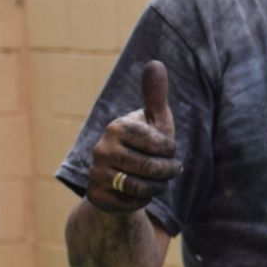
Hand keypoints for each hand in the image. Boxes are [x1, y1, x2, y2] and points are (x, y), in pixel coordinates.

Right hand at [85, 61, 181, 213]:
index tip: (167, 150)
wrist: (121, 180)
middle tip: (169, 170)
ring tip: (155, 180)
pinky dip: (142, 200)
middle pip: (152, 168)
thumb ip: (155, 95)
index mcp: (117, 127)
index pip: (161, 145)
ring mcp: (96, 173)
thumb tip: (155, 62)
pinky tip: (136, 193)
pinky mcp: (96, 196)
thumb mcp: (155, 121)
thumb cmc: (145, 146)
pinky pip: (132, 203)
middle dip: (168, 172)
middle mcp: (101, 148)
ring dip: (157, 187)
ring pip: (143, 187)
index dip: (171, 151)